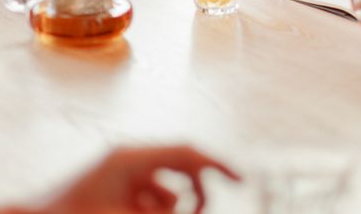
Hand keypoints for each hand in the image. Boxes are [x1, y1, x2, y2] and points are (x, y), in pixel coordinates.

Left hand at [0, 146, 239, 213]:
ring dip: (168, 210)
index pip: (187, 153)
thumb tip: (193, 209)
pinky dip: (154, 212)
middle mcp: (130, 158)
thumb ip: (167, 213)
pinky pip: (152, 198)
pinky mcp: (119, 185)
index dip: (218, 165)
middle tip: (200, 213)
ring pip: (168, 191)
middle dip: (195, 194)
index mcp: (132, 158)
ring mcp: (124, 171)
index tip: (241, 180)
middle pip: (182, 168)